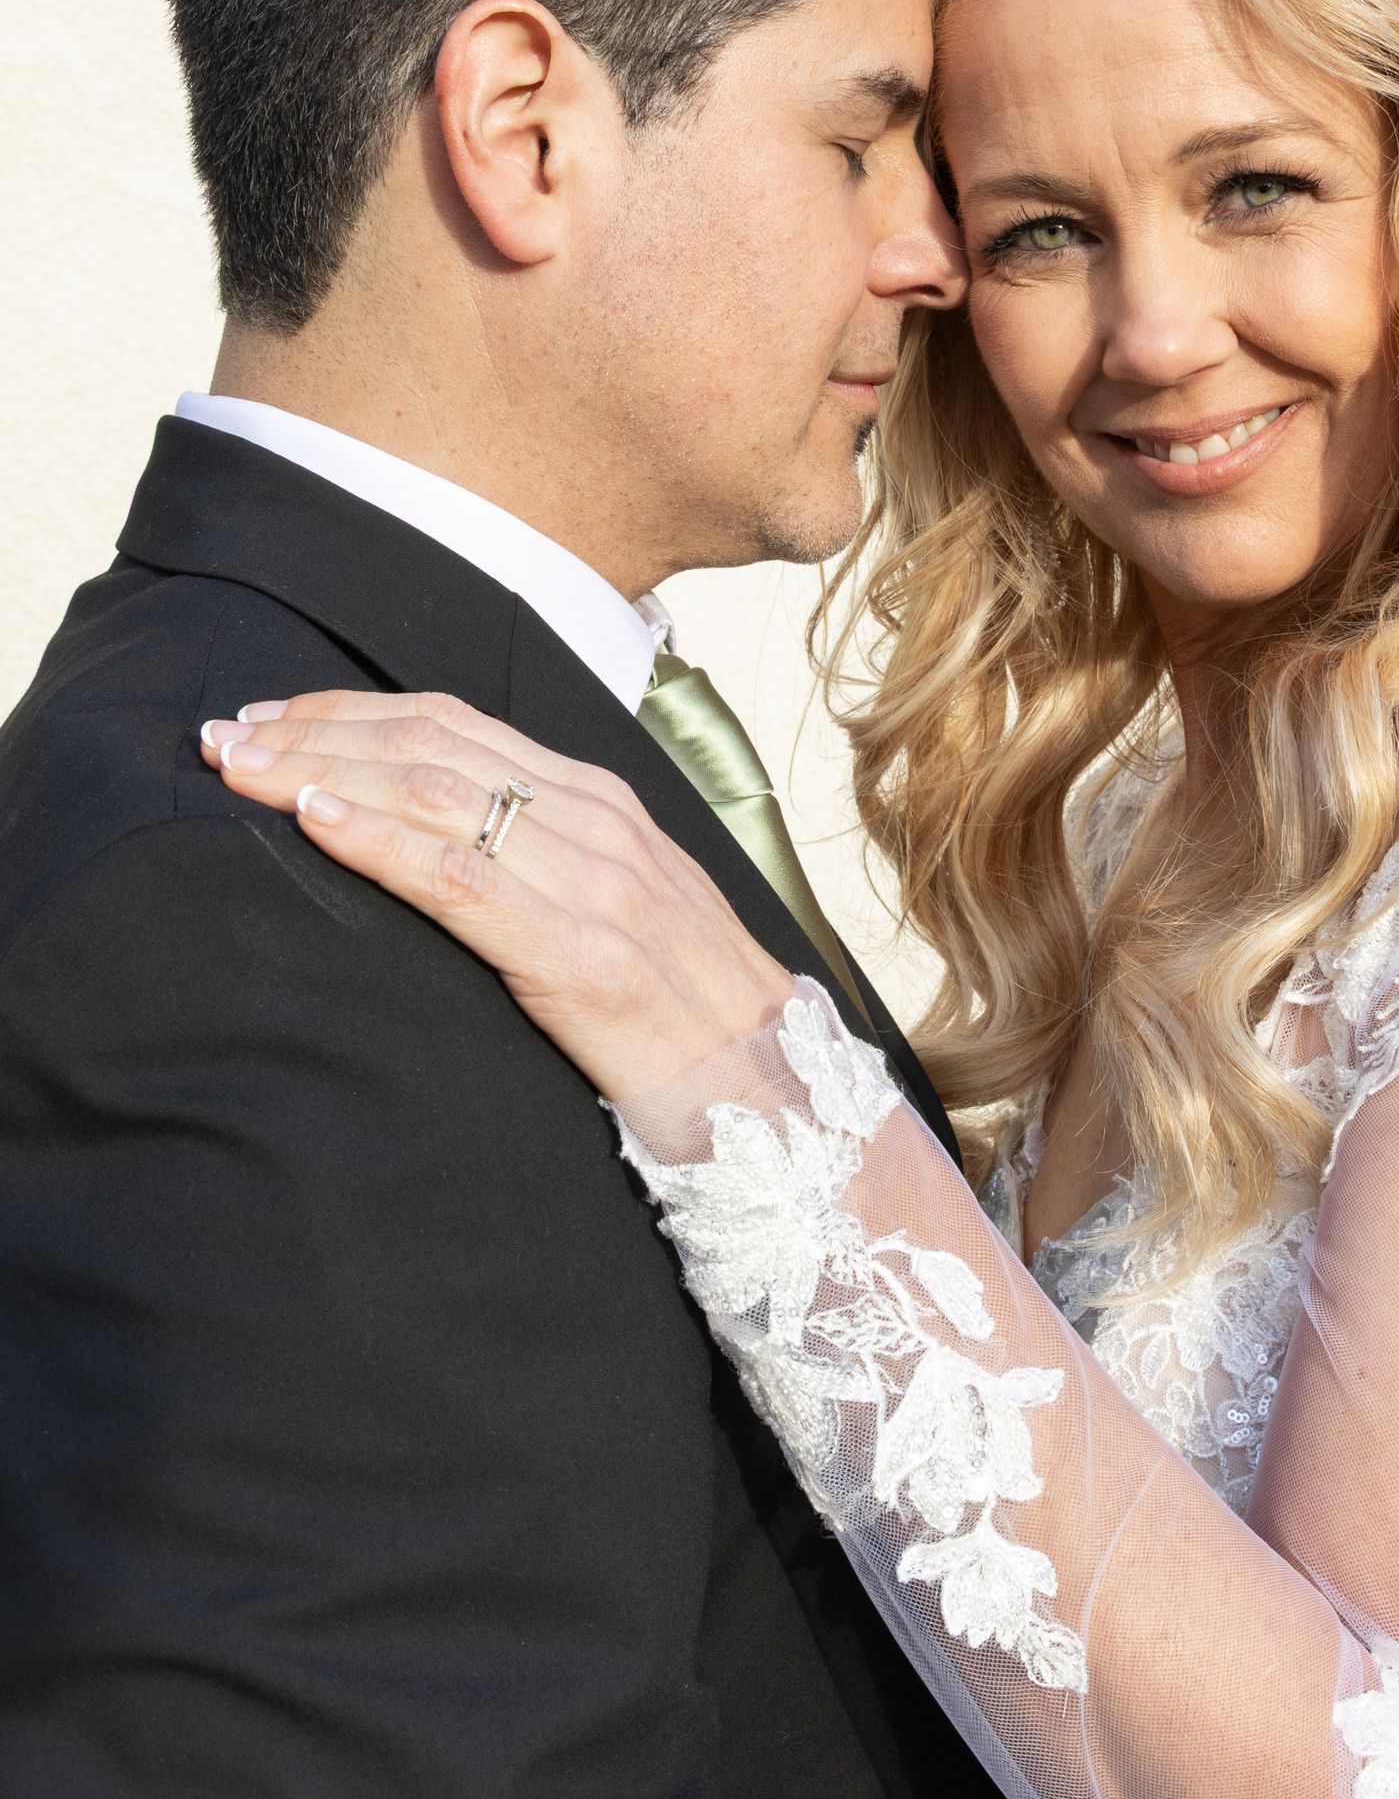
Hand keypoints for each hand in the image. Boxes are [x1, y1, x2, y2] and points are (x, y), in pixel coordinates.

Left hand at [200, 690, 794, 1098]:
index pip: (455, 724)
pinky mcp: (579, 953)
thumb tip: (445, 834)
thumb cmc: (685, 1008)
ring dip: (321, 771)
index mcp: (600, 800)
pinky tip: (315, 822)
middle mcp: (595, 820)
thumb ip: (545, 857)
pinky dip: (379, 840)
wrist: (776, 1085)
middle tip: (222, 734)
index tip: (271, 718)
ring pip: (436, 793)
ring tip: (240, 768)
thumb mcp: (617, 903)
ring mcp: (593, 881)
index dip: (352, 712)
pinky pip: (461, 878)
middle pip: (431, 744)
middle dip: (316, 731)